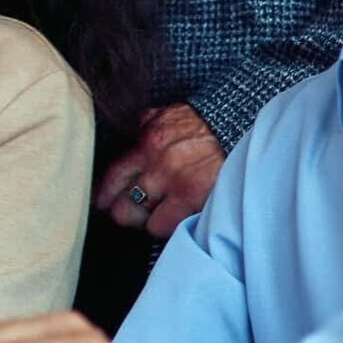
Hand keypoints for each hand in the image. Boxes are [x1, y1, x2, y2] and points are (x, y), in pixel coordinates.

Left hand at [95, 103, 224, 237]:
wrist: (239, 126)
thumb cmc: (204, 123)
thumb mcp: (169, 115)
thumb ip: (146, 125)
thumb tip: (131, 133)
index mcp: (146, 145)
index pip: (111, 179)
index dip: (104, 196)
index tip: (103, 204)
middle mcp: (157, 167)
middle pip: (123, 209)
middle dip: (126, 214)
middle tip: (134, 214)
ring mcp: (177, 186)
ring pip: (147, 224)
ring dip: (152, 222)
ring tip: (160, 216)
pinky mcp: (197, 200)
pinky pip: (172, 228)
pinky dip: (173, 227)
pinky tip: (179, 219)